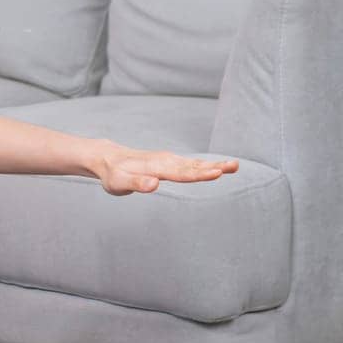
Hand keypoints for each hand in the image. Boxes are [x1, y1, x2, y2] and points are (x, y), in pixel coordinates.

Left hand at [92, 143, 238, 195]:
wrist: (107, 158)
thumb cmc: (112, 174)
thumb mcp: (118, 183)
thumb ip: (136, 183)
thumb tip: (154, 184)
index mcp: (155, 168)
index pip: (181, 173)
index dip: (199, 174)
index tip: (217, 173)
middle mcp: (164, 161)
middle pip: (192, 166)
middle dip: (214, 167)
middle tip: (235, 166)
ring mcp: (167, 160)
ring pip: (194, 163)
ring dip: (214, 164)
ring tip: (234, 165)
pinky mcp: (168, 162)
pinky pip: (190, 163)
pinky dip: (204, 165)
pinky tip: (217, 167)